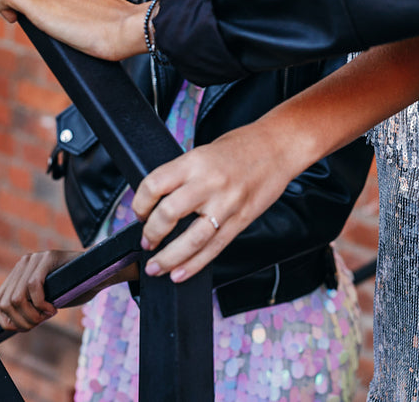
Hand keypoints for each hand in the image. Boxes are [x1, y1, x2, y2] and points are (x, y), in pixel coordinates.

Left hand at [0, 249, 77, 331]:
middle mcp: (23, 263)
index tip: (26, 328)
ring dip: (32, 315)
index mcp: (18, 274)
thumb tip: (8, 325)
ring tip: (47, 316)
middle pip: (5, 303)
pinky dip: (41, 304)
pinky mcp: (48, 257)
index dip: (8, 322)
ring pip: (17, 298)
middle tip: (40, 323)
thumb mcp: (45, 301)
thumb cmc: (74, 291)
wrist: (100, 275)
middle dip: (22, 321)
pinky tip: (53, 309)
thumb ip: (27, 307)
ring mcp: (35, 258)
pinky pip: (33, 286)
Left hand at [131, 122, 302, 282]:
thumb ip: (184, 175)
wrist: (279, 146)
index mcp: (195, 162)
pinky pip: (214, 248)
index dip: (140, 203)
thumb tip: (160, 202)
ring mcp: (226, 204)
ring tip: (156, 267)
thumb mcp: (204, 152)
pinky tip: (180, 273)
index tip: (139, 212)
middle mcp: (209, 183)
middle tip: (146, 242)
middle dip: (151, 234)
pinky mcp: (240, 220)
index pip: (154, 185)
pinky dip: (194, 264)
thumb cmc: (242, 146)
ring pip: (191, 239)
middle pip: (168, 214)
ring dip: (168, 258)